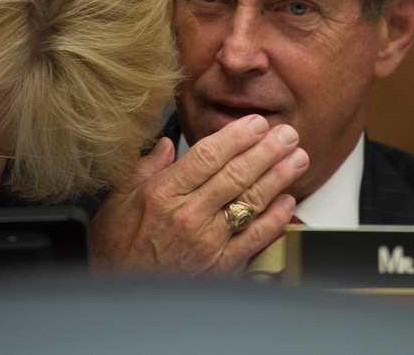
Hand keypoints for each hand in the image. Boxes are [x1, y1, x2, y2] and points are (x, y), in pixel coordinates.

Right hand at [88, 114, 308, 274]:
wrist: (118, 290)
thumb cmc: (116, 247)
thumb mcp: (118, 200)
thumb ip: (146, 168)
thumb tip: (166, 144)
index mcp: (163, 194)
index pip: (208, 156)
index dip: (237, 137)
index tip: (256, 124)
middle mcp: (188, 215)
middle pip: (236, 175)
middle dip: (266, 151)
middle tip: (287, 134)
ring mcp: (206, 241)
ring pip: (250, 202)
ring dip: (277, 178)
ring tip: (296, 159)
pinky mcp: (218, 265)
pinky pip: (254, 239)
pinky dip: (275, 220)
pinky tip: (287, 202)